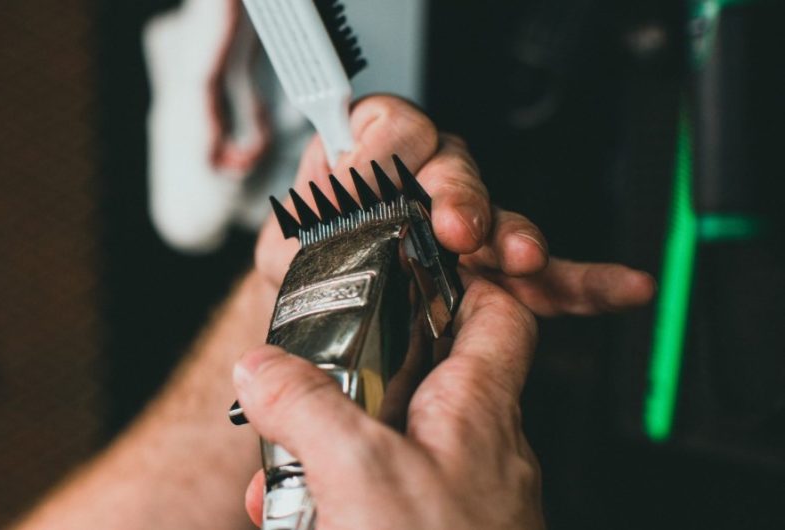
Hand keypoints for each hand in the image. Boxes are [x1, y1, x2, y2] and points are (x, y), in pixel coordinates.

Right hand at [234, 274, 545, 528]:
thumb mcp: (360, 475)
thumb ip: (308, 406)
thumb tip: (263, 364)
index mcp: (478, 412)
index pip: (496, 314)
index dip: (456, 279)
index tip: (400, 266)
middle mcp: (474, 449)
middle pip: (419, 373)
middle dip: (351, 372)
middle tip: (297, 376)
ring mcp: (451, 498)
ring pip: (386, 439)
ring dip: (326, 445)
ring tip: (272, 469)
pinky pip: (374, 496)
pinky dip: (329, 498)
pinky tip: (282, 516)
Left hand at [254, 95, 654, 316]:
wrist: (323, 337)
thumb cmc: (307, 281)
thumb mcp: (296, 240)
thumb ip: (320, 199)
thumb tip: (355, 163)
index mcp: (369, 167)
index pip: (393, 127)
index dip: (394, 145)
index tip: (393, 175)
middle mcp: (422, 189)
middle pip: (455, 168)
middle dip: (460, 198)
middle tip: (456, 229)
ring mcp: (463, 233)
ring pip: (500, 219)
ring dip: (514, 236)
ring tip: (517, 257)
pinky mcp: (492, 277)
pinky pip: (543, 275)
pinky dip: (582, 283)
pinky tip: (620, 287)